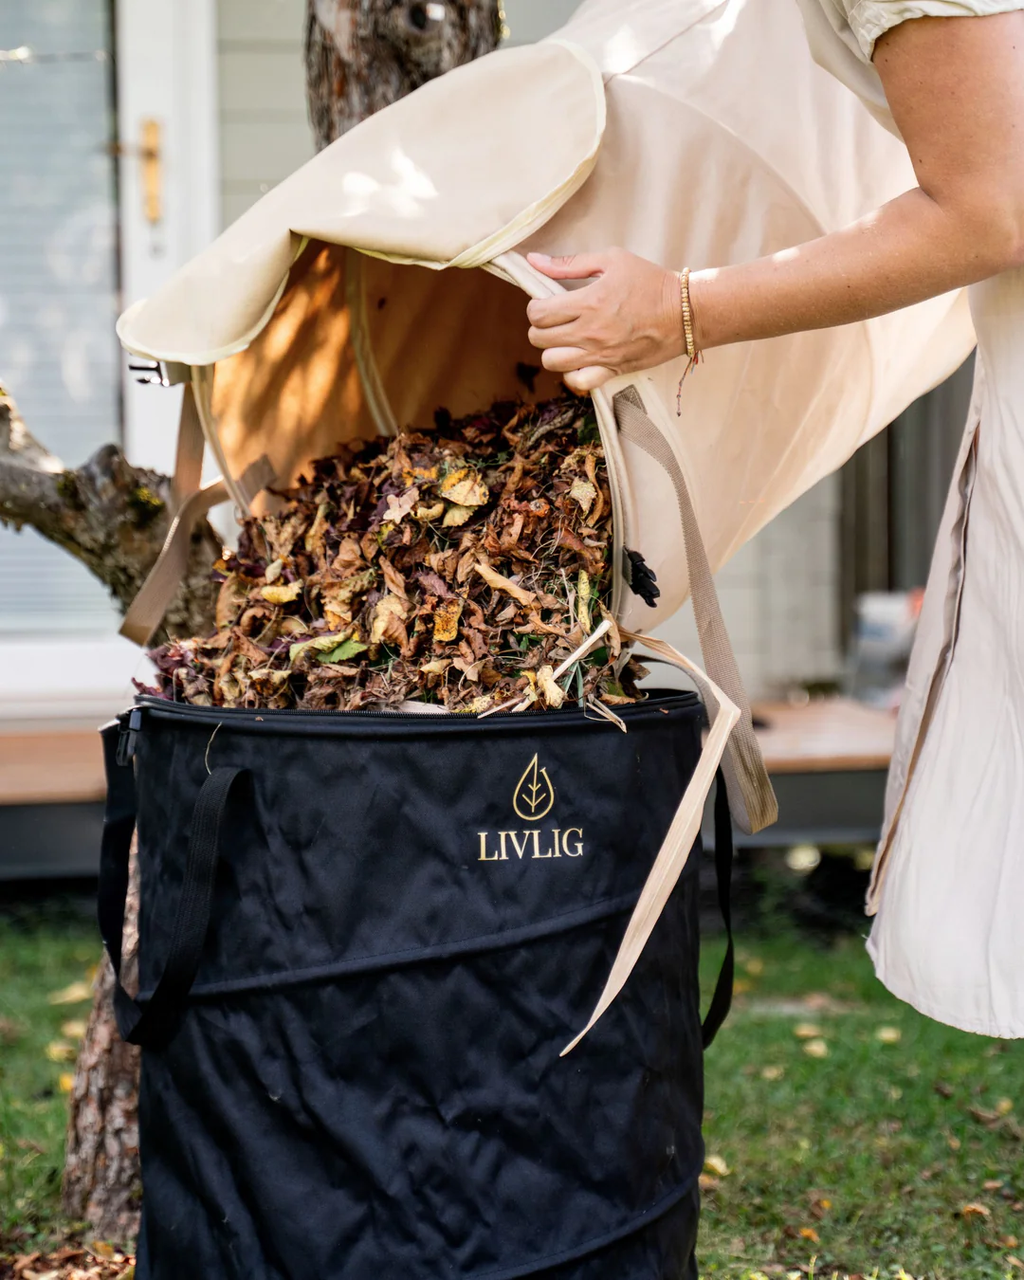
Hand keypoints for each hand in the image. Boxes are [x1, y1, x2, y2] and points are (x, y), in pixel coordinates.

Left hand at [525, 249, 684, 392]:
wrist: (685, 312)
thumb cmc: (650, 282)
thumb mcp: (611, 260)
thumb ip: (569, 263)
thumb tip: (534, 261)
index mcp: (589, 302)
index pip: (539, 313)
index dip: (535, 308)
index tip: (545, 303)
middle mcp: (591, 332)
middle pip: (540, 339)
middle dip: (540, 328)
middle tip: (554, 321)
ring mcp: (601, 355)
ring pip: (553, 363)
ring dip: (552, 351)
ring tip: (565, 340)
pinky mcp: (613, 370)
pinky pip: (579, 382)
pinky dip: (572, 374)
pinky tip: (578, 361)